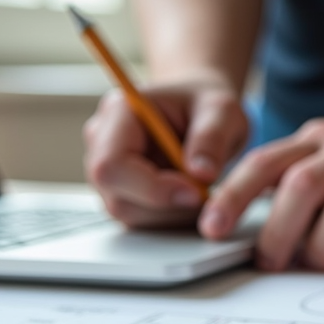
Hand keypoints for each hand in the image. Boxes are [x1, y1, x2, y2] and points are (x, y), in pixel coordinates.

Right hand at [83, 78, 248, 227]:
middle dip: (167, 204)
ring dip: (172, 212)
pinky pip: (142, 220)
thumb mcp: (221, 109)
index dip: (151, 188)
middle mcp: (102, 143)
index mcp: (119, 113)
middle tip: (204, 190)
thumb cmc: (205, 103)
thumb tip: (201, 175)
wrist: (199, 110)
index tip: (195, 192)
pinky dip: (172, 216)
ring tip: (200, 187)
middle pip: (117, 197)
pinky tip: (190, 195)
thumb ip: (212, 137)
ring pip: (131, 215)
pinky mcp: (121, 193)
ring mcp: (108, 173)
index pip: (112, 165)